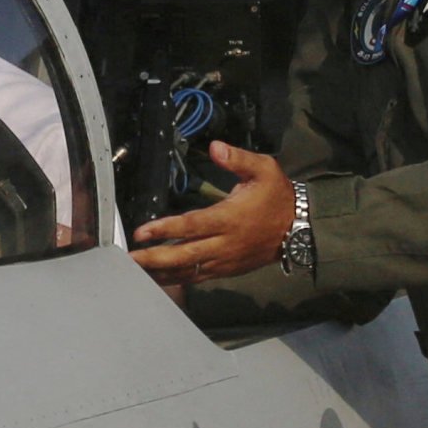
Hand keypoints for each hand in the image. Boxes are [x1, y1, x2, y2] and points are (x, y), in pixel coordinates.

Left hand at [131, 143, 295, 291]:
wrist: (298, 228)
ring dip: (161, 272)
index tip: (142, 231)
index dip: (165, 229)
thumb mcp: (264, 169)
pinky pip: (198, 277)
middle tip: (129, 258)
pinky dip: (177, 279)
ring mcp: (225, 261)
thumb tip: (215, 147)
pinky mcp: (227, 271)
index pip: (191, 225)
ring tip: (135, 271)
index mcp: (229, 218)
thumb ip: (238, 158)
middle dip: (154, 257)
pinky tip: (159, 278)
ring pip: (188, 271)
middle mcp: (224, 243)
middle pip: (184, 255)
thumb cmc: (277, 196)